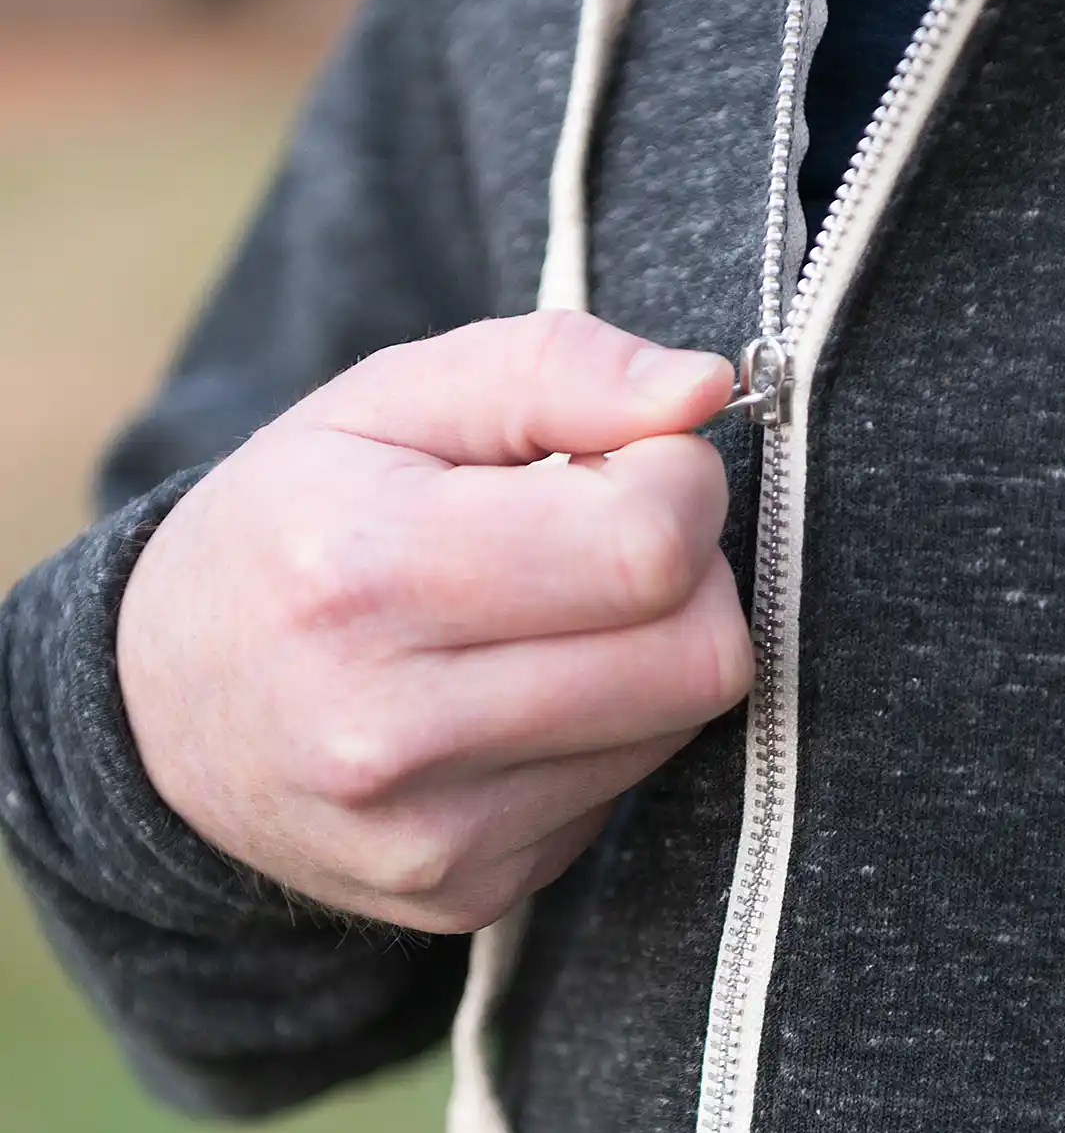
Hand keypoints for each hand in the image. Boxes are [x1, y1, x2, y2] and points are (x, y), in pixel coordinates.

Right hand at [116, 312, 749, 933]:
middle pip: (699, 655)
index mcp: (366, 572)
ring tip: (554, 605)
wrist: (166, 703)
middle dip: (689, 568)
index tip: (627, 458)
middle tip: (606, 530)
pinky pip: (629, 787)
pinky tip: (525, 687)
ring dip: (655, 644)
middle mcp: (390, 732)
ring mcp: (430, 834)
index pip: (647, 546)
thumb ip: (557, 368)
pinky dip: (611, 722)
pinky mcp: (466, 889)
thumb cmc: (298, 517)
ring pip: (681, 724)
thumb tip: (704, 392)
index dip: (678, 480)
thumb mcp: (397, 395)